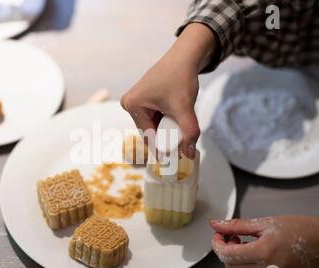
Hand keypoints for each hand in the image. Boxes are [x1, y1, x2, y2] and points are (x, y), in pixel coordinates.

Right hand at [120, 23, 215, 158]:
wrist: (185, 56)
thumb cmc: (181, 76)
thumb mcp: (184, 107)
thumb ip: (188, 131)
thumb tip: (189, 154)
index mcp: (132, 105)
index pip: (148, 135)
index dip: (162, 148)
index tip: (174, 160)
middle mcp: (130, 103)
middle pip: (150, 132)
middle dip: (166, 137)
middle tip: (183, 142)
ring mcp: (136, 101)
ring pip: (154, 126)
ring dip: (167, 129)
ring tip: (181, 123)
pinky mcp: (144, 100)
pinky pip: (155, 118)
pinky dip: (167, 121)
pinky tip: (176, 117)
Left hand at [210, 216, 318, 267]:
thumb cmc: (296, 228)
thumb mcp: (264, 222)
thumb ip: (236, 225)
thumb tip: (215, 224)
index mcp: (265, 251)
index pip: (227, 255)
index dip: (217, 245)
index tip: (219, 237)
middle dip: (227, 254)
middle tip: (236, 240)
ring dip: (239, 265)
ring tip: (249, 250)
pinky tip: (260, 260)